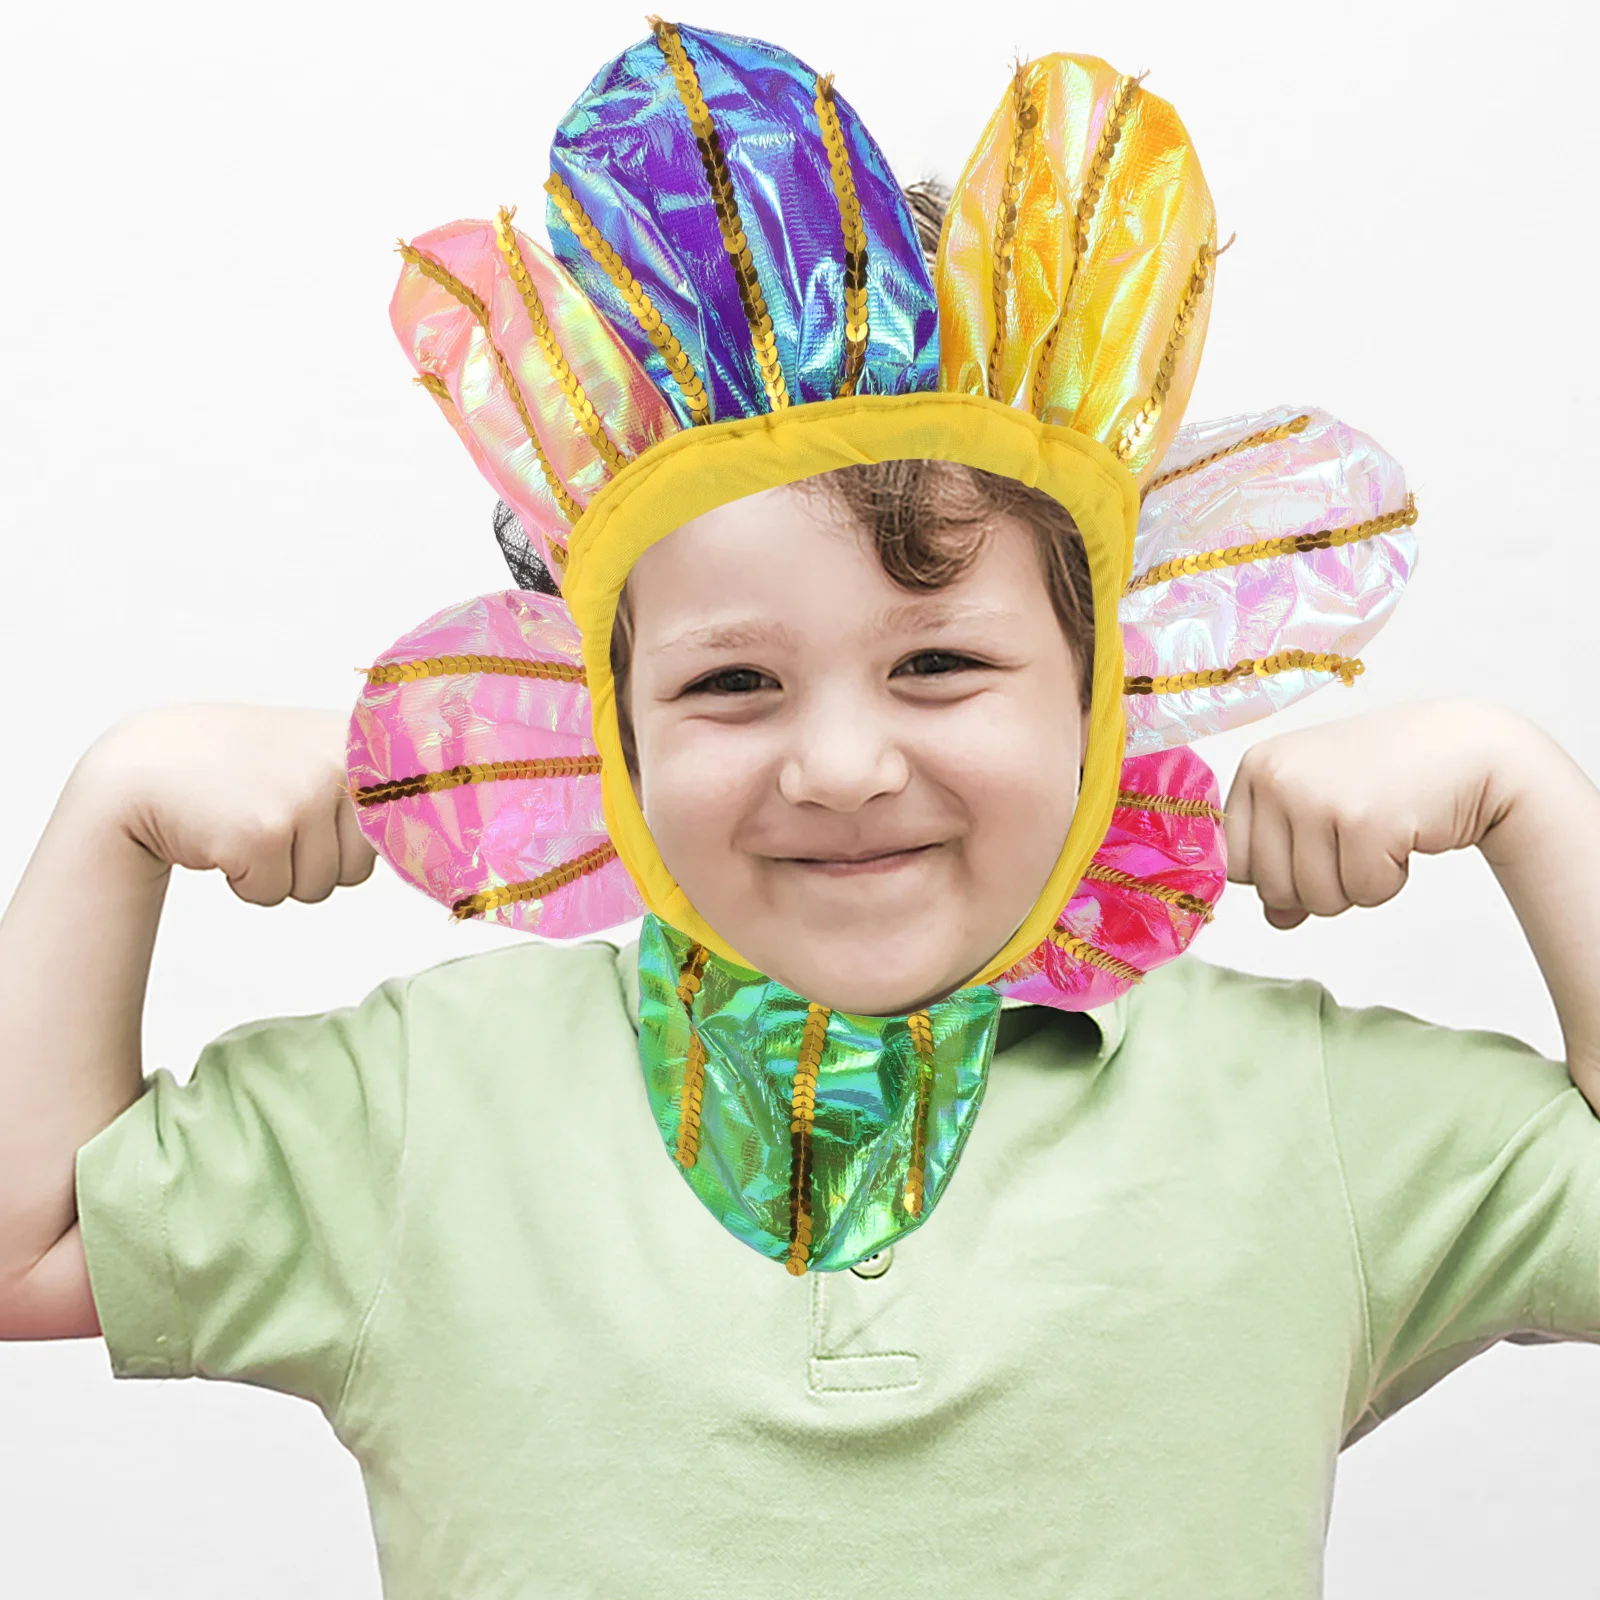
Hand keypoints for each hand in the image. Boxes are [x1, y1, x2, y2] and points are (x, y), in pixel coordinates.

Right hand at [73, 705, 375, 905]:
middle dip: (315, 863)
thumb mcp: (312, 756)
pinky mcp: (263, 833)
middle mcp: (337, 764)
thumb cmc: (236, 771)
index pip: (400, 826)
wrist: (144, 766)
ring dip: (280, 874)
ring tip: (246, 823)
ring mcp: (302, 796)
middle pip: (359, 868)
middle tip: (271, 819)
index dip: (365, 842)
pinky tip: (222, 837)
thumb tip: (421, 838)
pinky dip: (246, 883)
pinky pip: (274, 895)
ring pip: (319, 887)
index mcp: (357, 743)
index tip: (332, 828)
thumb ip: (366, 789)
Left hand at [1223, 698, 1524, 928]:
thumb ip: (1286, 862)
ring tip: (1378, 833)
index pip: (1233, 863)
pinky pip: (1363, 893)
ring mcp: (1318, 797)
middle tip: (1354, 838)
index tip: (1313, 844)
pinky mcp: (1364, 821)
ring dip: (1356, 883)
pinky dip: (1389, 880)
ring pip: (1315, 899)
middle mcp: (1278, 777)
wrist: (1467, 749)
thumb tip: (1275, 919)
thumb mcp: (1319, 809)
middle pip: (1271, 889)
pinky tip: (1403, 835)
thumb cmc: (1387, 778)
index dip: (1275, 872)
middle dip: (1318, 884)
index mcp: (1258, 768)